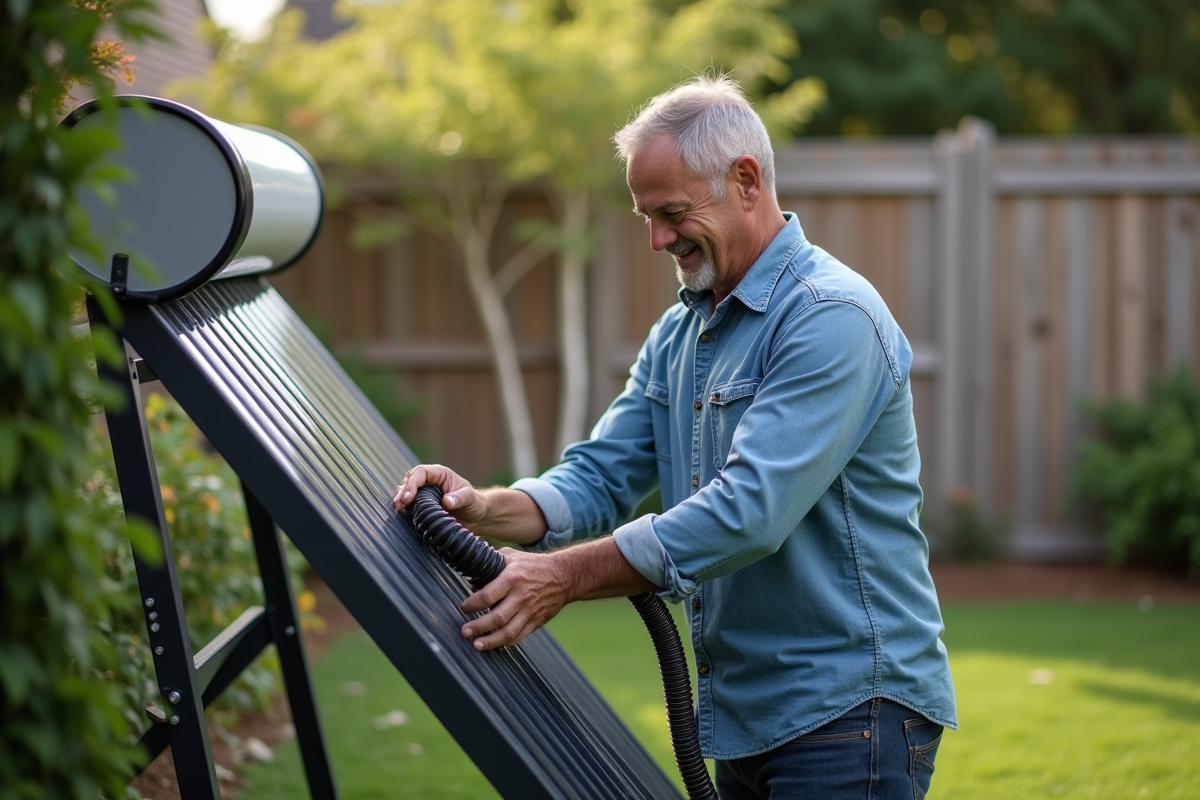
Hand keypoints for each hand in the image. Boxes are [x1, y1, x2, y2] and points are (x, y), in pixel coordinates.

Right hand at [393, 463, 486, 525]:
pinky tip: (402, 514)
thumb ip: (460, 498)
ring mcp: (425, 493)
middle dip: (403, 491)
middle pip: (410, 480)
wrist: (476, 518)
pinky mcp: (423, 505)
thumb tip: (446, 501)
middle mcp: (430, 481)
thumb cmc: (475, 504)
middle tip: (400, 505)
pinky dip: (404, 507)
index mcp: (440, 474)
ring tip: (399, 509)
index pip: (420, 472)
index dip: (412, 483)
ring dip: (400, 498)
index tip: (409, 498)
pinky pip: (409, 503)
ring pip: (406, 490)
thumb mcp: (470, 499)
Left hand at [458, 548, 572, 650]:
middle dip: (478, 627)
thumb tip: (470, 573)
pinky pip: (520, 637)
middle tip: (464, 631)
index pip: (488, 595)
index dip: (472, 604)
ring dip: (490, 641)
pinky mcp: (536, 621)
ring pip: (508, 632)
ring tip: (476, 645)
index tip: (464, 608)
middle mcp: (521, 596)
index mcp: (512, 578)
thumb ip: (491, 562)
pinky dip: (506, 643)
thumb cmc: (533, 565)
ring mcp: (530, 611)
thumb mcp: (512, 556)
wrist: (564, 576)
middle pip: (496, 618)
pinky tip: (495, 645)